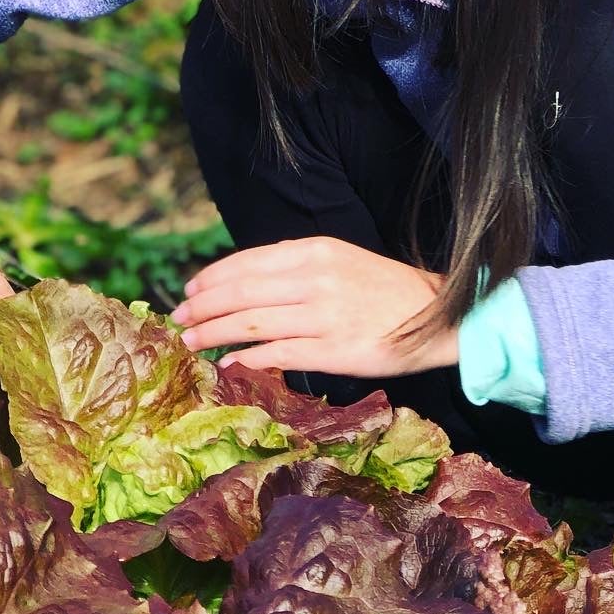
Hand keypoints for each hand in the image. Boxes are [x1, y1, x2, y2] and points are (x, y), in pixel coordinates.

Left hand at [169, 236, 457, 377]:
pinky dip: (247, 358)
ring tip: (192, 343)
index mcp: (315, 250)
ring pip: (252, 323)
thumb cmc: (382, 288)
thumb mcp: (339, 259)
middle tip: (178, 320)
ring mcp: (323, 315)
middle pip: (242, 292)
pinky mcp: (332, 350)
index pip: (248, 262)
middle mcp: (315, 278)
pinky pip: (278, 353)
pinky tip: (228, 363)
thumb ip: (295, 268)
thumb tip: (244, 283)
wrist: (434, 313)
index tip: (189, 291)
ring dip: (214, 333)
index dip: (213, 278)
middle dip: (203, 307)